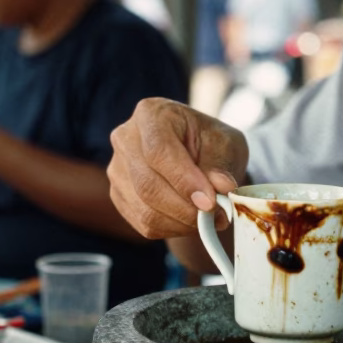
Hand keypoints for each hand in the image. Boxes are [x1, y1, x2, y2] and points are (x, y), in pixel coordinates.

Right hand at [108, 97, 248, 238]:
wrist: (197, 153)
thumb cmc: (210, 142)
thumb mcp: (226, 143)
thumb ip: (221, 164)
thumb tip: (221, 187)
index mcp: (151, 114)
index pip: (159, 151)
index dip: (184, 180)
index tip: (210, 202)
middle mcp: (125, 138)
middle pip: (147, 184)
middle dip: (185, 208)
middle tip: (217, 216)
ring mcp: (117, 169)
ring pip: (145, 209)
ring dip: (182, 222)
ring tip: (210, 219)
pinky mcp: (118, 195)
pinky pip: (144, 224)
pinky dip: (172, 229)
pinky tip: (191, 220)